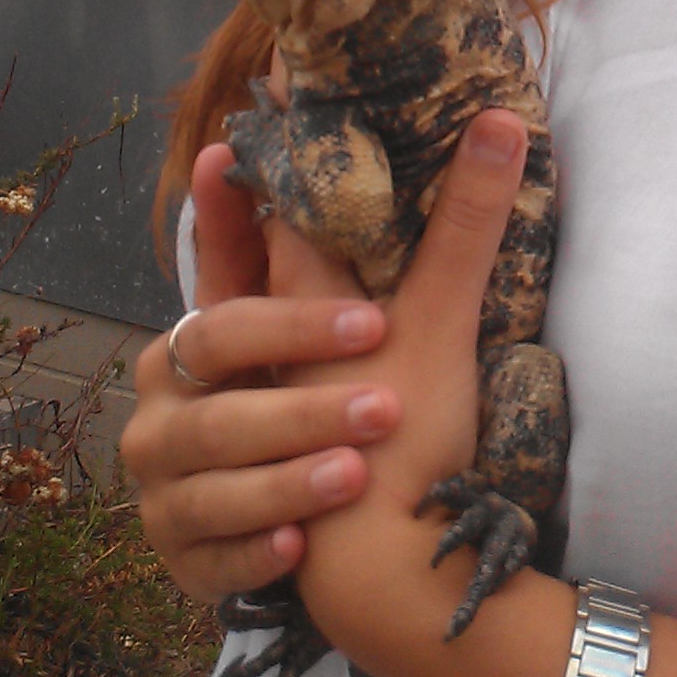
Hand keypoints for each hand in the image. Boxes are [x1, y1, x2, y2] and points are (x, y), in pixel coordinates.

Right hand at [120, 114, 529, 611]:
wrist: (352, 556)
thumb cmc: (360, 412)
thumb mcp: (400, 323)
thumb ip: (443, 229)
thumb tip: (505, 120)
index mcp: (216, 333)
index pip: (217, 273)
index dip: (230, 229)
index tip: (233, 169)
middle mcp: (178, 399)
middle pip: (217, 378)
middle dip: (298, 391)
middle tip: (382, 401)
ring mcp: (172, 481)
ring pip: (214, 473)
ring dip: (286, 474)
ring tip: (358, 472)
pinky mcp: (184, 556)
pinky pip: (211, 552)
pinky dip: (256, 548)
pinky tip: (300, 547)